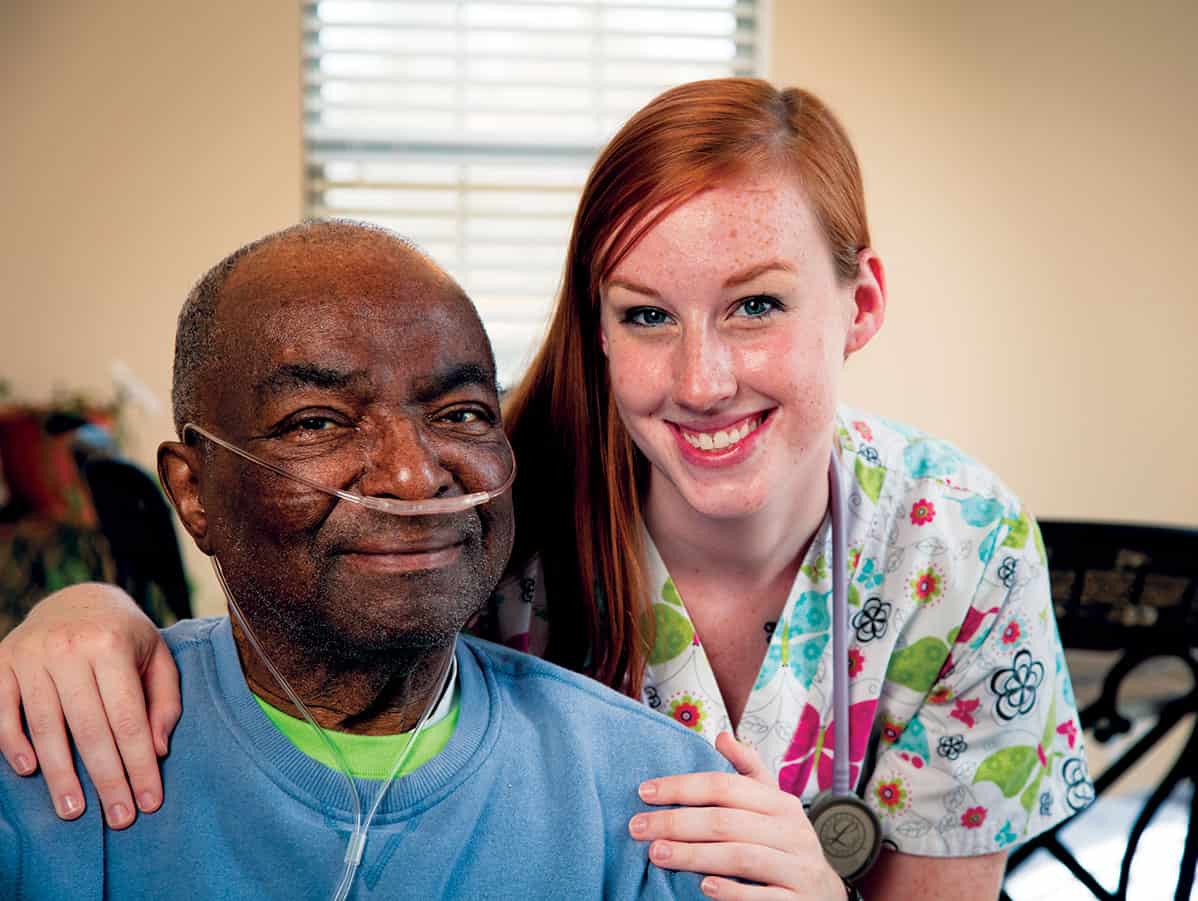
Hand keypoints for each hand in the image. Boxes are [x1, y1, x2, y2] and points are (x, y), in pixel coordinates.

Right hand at [0, 582, 179, 828]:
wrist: (77, 598)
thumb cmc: (125, 637)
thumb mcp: (157, 657)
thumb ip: (163, 702)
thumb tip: (156, 750)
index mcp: (112, 644)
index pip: (128, 718)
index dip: (138, 764)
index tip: (148, 802)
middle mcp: (69, 648)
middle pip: (89, 728)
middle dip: (106, 779)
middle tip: (118, 819)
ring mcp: (31, 655)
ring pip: (46, 727)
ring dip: (59, 775)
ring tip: (74, 811)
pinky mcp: (3, 663)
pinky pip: (4, 712)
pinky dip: (14, 743)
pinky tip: (30, 771)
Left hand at [630, 732, 845, 899]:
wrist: (825, 895)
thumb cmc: (786, 843)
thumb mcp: (774, 804)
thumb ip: (748, 771)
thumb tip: (721, 735)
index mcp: (780, 803)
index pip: (725, 786)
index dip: (682, 786)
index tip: (644, 791)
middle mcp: (791, 832)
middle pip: (726, 821)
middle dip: (677, 822)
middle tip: (638, 828)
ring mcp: (797, 868)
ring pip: (740, 857)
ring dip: (694, 855)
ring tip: (657, 854)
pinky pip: (761, 896)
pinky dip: (732, 891)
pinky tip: (704, 887)